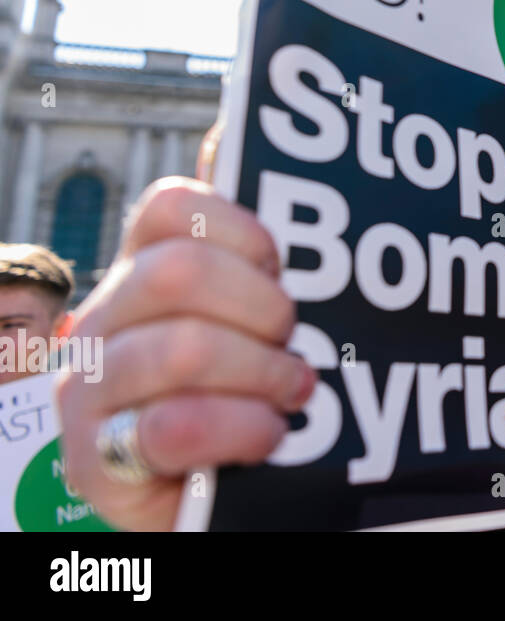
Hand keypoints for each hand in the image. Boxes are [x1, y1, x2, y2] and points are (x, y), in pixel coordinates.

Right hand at [55, 164, 313, 530]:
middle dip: (262, 308)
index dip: (241, 230)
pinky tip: (270, 435)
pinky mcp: (95, 460)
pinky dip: (241, 429)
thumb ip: (246, 242)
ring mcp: (89, 390)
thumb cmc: (247, 394)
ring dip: (262, 372)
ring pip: (181, 349)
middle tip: (294, 342)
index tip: (282, 267)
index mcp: (141, 274)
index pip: (169, 207)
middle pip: (179, 273)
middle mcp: (101, 321)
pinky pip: (172, 428)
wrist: (219, 497)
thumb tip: (229, 129)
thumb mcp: (257, 317)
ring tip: (293, 392)